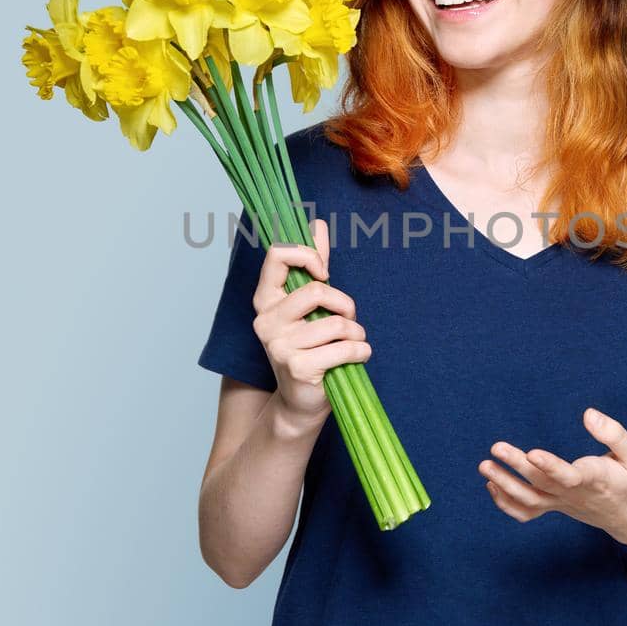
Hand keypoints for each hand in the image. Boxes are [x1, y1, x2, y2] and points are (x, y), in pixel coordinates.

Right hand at [251, 217, 370, 427]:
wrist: (301, 403)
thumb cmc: (309, 348)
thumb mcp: (309, 305)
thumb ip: (313, 263)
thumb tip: (316, 222)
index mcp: (265, 299)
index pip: (277, 255)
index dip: (308, 256)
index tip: (325, 273)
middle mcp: (266, 320)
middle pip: (316, 290)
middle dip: (345, 304)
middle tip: (348, 320)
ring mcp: (279, 345)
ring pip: (336, 323)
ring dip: (356, 334)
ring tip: (352, 344)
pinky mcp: (298, 367)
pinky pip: (345, 347)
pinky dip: (361, 351)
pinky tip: (357, 358)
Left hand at [480, 407, 626, 542]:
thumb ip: (615, 435)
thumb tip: (589, 414)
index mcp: (595, 479)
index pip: (569, 475)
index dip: (550, 466)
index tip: (532, 453)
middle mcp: (574, 494)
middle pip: (541, 483)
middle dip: (516, 465)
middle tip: (496, 448)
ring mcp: (562, 503)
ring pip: (530, 499)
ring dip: (505, 484)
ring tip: (485, 465)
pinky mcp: (556, 506)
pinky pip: (528, 511)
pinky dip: (507, 503)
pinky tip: (492, 485)